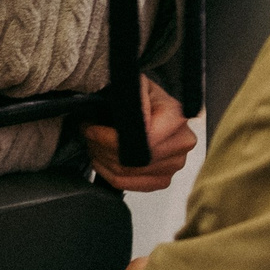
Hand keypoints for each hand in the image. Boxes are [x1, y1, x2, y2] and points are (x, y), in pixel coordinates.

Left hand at [84, 77, 195, 192]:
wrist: (154, 108)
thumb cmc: (142, 96)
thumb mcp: (136, 84)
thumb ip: (133, 96)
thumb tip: (129, 115)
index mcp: (176, 118)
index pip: (141, 140)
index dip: (109, 138)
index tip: (90, 129)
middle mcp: (181, 143)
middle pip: (132, 159)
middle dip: (102, 148)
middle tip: (87, 134)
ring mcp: (175, 165)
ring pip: (126, 173)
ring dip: (102, 159)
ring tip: (93, 144)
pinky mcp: (164, 179)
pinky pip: (129, 185)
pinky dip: (109, 174)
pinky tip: (101, 160)